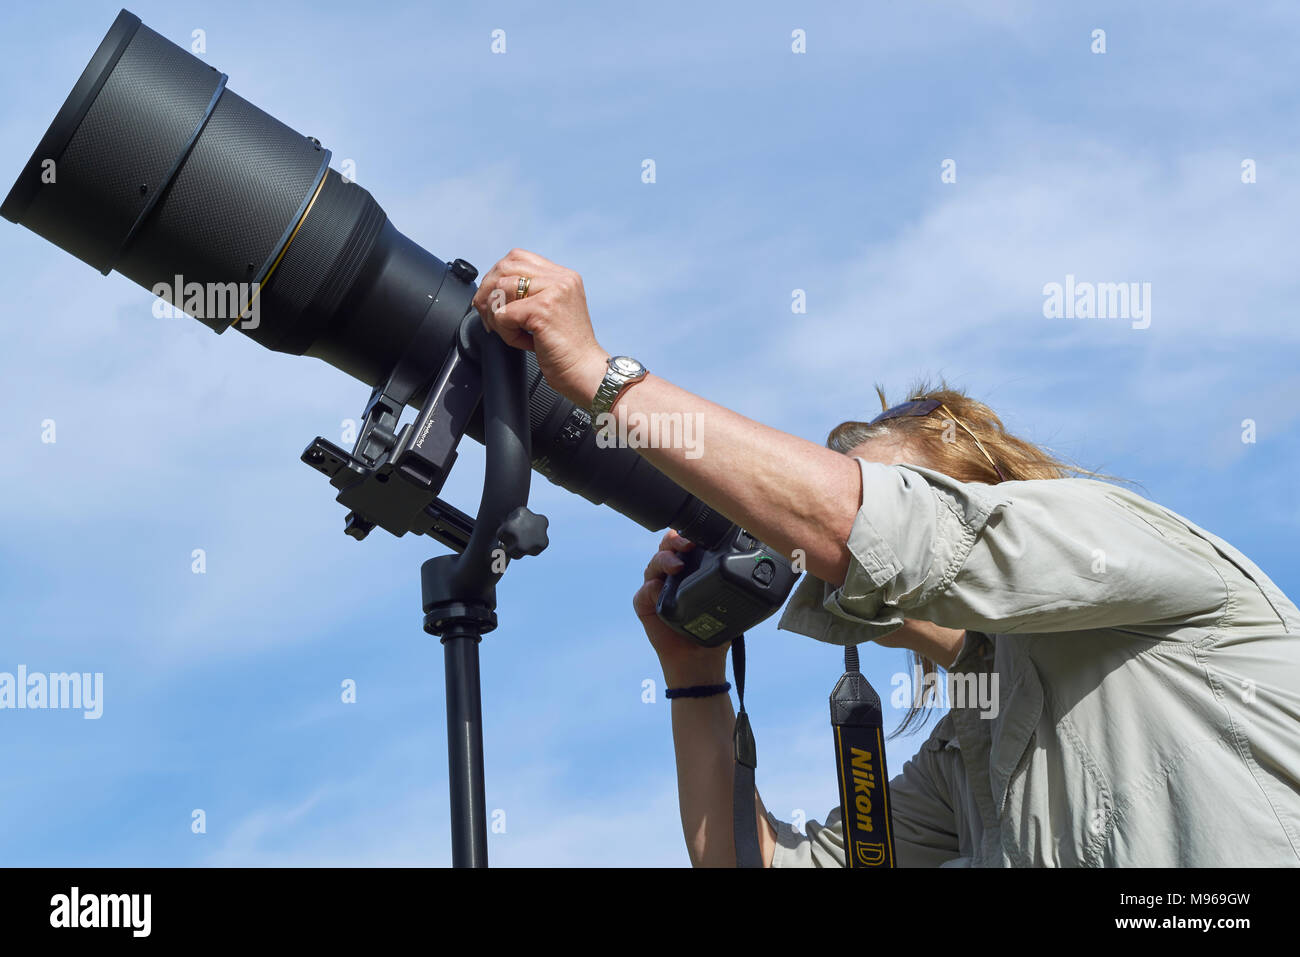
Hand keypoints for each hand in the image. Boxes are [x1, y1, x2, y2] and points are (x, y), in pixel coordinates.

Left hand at [470, 248, 609, 406]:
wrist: (585, 372)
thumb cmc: (566, 350)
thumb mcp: (552, 312)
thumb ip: (531, 295)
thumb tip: (493, 290)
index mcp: (563, 276)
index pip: (517, 257)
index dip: (496, 276)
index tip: (493, 300)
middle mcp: (561, 279)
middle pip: (505, 267)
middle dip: (488, 293)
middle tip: (489, 317)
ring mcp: (553, 291)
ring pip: (501, 289)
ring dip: (496, 315)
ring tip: (509, 332)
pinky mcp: (544, 310)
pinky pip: (504, 314)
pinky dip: (505, 332)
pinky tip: (520, 341)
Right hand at [634, 530, 728, 684]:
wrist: (701, 659)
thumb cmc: (715, 628)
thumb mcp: (729, 600)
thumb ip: (734, 581)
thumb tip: (754, 564)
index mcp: (690, 569)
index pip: (684, 544)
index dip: (688, 535)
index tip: (699, 535)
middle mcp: (672, 575)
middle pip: (666, 548)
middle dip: (674, 541)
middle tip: (686, 545)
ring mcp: (657, 589)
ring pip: (653, 564)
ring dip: (663, 560)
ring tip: (676, 566)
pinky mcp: (645, 605)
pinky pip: (643, 591)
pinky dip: (649, 588)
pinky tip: (658, 590)